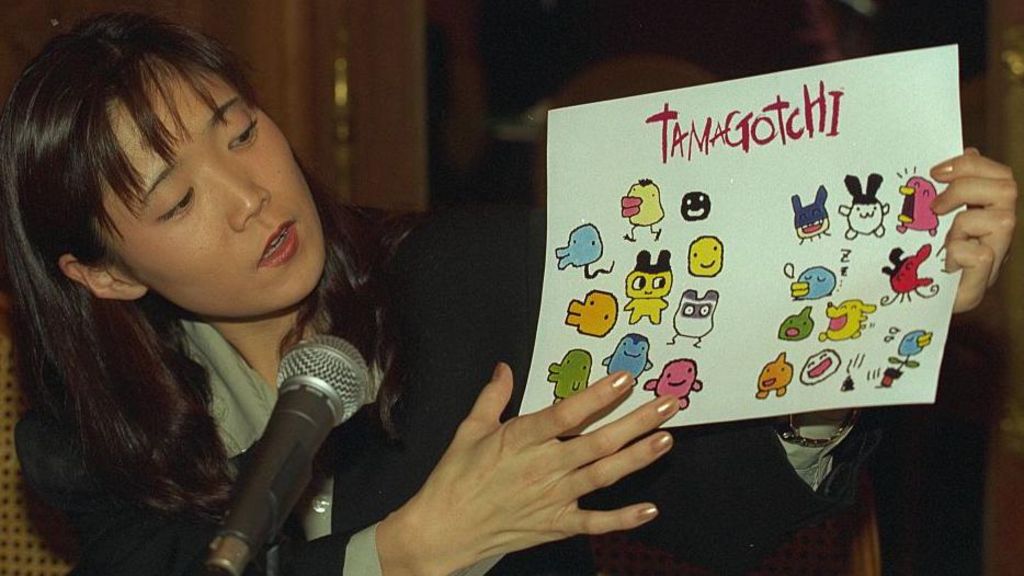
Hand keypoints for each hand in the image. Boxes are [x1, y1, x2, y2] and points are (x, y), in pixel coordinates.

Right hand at [376, 364, 677, 574]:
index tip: (625, 379)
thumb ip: (493, 397)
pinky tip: (650, 509)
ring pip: (604, 475)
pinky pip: (595, 522)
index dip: (598, 396)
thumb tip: (505, 367)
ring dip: (637, 458)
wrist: (444, 529)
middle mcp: (544, 467)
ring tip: (666, 440)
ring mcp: (553, 498)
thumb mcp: (470, 430)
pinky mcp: (556, 524)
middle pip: (598, 442)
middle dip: (637, 422)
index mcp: (521, 439)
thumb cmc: (455, 478)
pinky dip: (623, 518)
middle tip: (668, 405)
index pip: (567, 413)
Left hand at [931, 148, 1017, 312]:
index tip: (935, 171)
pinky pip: (983, 253)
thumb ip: (948, 188)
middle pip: (1008, 189)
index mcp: (987, 214)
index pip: (999, 175)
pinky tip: (945, 262)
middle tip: (936, 205)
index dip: (972, 165)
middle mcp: (997, 234)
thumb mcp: (929, 220)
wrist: (912, 306)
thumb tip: (967, 147)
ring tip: (942, 236)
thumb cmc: (922, 261)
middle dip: (966, 188)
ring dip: (965, 222)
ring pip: (1004, 219)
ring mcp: (993, 259)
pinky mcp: (979, 283)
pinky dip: (959, 251)